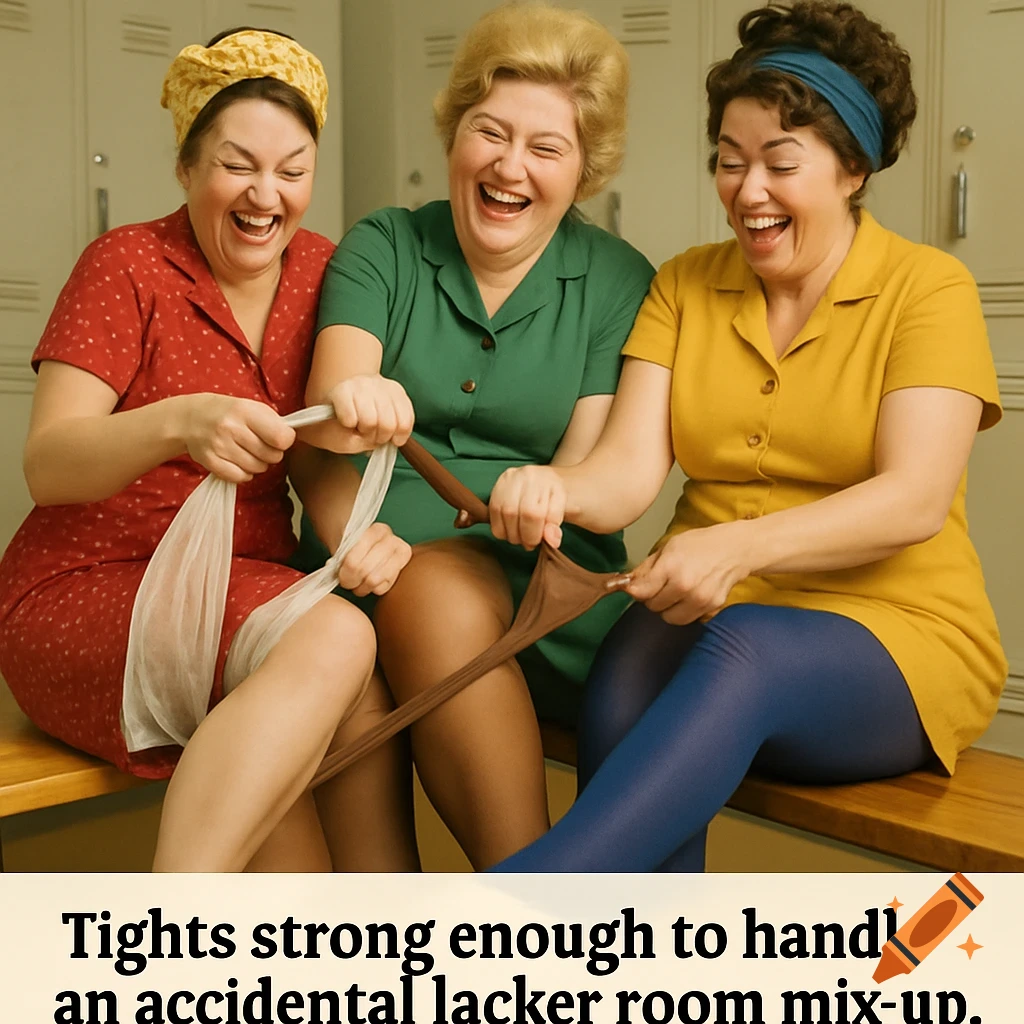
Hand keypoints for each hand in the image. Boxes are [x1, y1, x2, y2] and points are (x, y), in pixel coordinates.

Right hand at [177, 394, 295, 482]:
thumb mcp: (251, 407)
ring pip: (257, 468)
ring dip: (258, 464)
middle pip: (271, 456)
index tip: (279, 438)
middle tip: (262, 445)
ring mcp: (219, 446)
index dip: (285, 441)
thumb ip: (273, 422)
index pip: (281, 437)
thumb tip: (290, 441)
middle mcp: (231, 428)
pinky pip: (240, 477)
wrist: (190, 418)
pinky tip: (239, 462)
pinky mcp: (210, 461)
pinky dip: (244, 473)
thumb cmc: (228, 413)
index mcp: (245, 411)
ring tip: (248, 451)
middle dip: (272, 453)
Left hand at [325, 374, 414, 451]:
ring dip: (387, 435)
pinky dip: (402, 433)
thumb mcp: (333, 434)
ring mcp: (384, 386)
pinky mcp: (399, 392)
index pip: (350, 419)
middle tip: (366, 432)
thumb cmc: (340, 420)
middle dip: (370, 435)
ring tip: (379, 432)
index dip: (351, 429)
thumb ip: (347, 441)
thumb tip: (372, 443)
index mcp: (342, 392)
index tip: (349, 425)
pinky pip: (408, 420)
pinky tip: (394, 435)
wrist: (351, 397)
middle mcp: (363, 384)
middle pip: (373, 421)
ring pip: (394, 423)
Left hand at [336, 522, 411, 596]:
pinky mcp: (403, 570)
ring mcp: (400, 555)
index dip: (343, 571)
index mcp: (376, 530)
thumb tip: (332, 565)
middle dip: (351, 580)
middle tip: (346, 581)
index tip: (339, 573)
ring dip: (361, 587)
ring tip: (357, 583)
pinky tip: (369, 583)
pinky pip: (382, 588)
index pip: (353, 560)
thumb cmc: (354, 545)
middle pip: (364, 570)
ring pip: (373, 581)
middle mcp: (392, 540)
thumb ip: (340, 552)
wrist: (370, 545)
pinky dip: (372, 589)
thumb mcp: (344, 543)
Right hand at [489, 465, 566, 549]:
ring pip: (504, 513)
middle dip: (523, 536)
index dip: (535, 534)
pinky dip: (500, 529)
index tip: (538, 542)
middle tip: (530, 542)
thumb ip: (555, 528)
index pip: (535, 514)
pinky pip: (493, 513)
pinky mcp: (497, 486)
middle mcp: (527, 476)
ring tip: (521, 537)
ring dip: (512, 534)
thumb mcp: (561, 513)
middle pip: (518, 513)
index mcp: (548, 481)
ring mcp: (509, 479)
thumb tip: (550, 541)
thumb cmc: (552, 499)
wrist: (543, 482)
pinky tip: (510, 530)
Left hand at [626, 522, 753, 624]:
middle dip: (652, 598)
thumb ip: (646, 567)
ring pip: (670, 618)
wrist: (734, 549)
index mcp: (671, 567)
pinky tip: (689, 596)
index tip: (635, 587)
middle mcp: (685, 585)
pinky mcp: (711, 608)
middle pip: (653, 606)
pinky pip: (688, 618)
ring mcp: (699, 599)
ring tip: (673, 594)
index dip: (635, 590)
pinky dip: (684, 611)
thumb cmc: (701, 544)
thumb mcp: (669, 546)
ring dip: (668, 609)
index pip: (641, 592)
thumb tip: (627, 583)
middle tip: (660, 586)